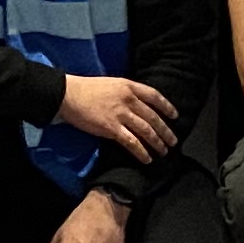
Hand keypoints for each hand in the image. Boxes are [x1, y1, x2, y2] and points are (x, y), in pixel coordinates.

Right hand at [55, 73, 176, 161]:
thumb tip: (137, 105)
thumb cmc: (86, 89)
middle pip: (153, 117)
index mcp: (128, 86)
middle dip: (165, 131)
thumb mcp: (111, 84)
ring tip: (163, 152)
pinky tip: (147, 158)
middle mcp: (128, 99)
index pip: (154, 96)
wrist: (68, 94)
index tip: (175, 115)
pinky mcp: (111, 128)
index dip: (167, 106)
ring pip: (146, 130)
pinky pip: (131, 142)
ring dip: (157, 143)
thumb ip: (126, 93)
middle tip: (173, 141)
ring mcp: (121, 114)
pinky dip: (141, 151)